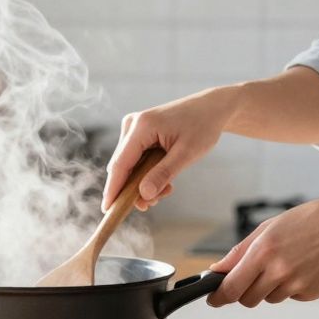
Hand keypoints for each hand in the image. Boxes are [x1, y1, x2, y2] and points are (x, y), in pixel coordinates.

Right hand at [103, 87, 239, 211]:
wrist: (211, 108)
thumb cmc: (202, 126)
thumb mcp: (186, 154)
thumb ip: (163, 174)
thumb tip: (143, 195)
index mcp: (142, 126)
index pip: (120, 163)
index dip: (113, 189)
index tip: (107, 210)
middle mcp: (132, 124)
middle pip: (122, 166)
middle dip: (134, 189)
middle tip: (152, 204)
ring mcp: (134, 127)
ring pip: (129, 165)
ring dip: (143, 182)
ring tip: (166, 191)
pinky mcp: (138, 132)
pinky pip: (135, 159)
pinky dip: (146, 173)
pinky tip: (164, 180)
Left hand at [206, 196, 318, 306]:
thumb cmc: (310, 220)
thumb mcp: (269, 227)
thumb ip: (239, 252)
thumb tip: (217, 270)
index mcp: (263, 251)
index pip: (231, 287)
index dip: (218, 297)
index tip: (213, 299)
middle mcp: (278, 271)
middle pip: (247, 299)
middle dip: (243, 292)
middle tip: (251, 276)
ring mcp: (296, 285)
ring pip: (268, 298)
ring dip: (269, 287)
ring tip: (286, 262)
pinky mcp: (311, 293)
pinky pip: (289, 297)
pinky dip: (290, 286)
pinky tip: (303, 266)